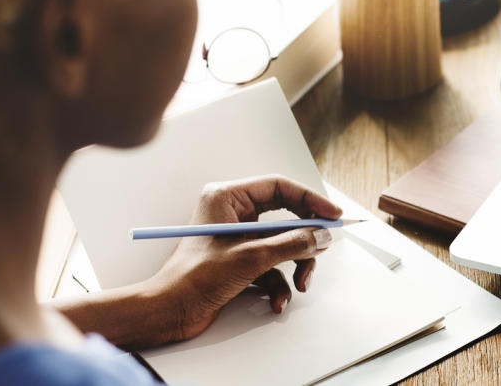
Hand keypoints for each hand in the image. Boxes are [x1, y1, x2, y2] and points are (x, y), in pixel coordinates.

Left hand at [148, 175, 341, 341]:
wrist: (168, 313)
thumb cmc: (192, 279)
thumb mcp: (251, 258)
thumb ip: (291, 244)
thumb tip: (320, 236)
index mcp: (227, 198)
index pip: (279, 187)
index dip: (310, 200)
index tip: (332, 215)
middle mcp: (232, 213)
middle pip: (285, 217)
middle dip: (303, 240)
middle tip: (321, 248)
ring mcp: (237, 238)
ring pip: (282, 243)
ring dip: (294, 266)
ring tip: (299, 284)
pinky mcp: (239, 260)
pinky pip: (272, 265)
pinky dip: (279, 284)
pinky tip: (277, 300)